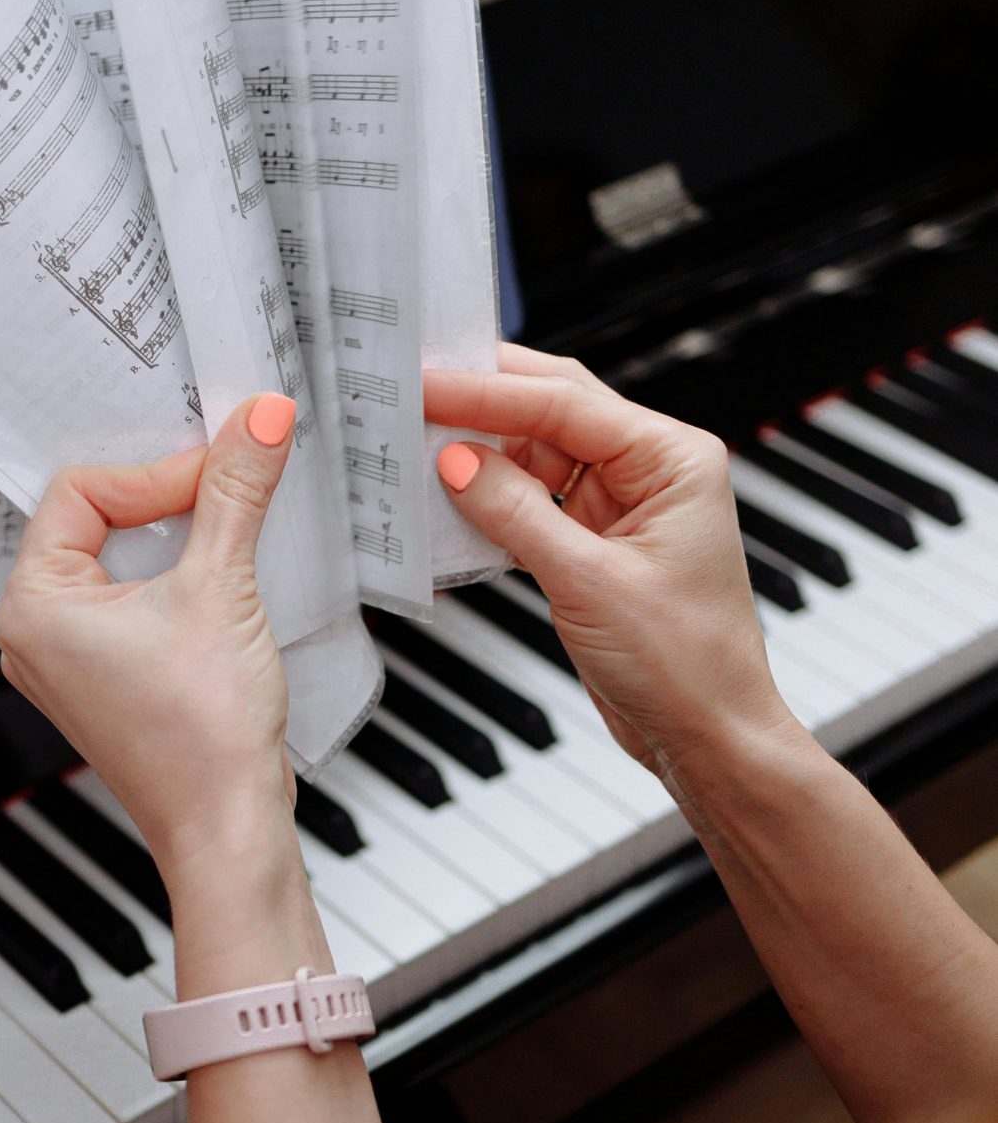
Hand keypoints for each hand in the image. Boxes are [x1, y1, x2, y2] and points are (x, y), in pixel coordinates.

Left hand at [0, 394, 298, 889]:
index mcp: (33, 604)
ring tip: (228, 528)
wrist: (227, 827)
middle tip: (225, 484)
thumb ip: (235, 492)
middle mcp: (35, 631)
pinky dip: (175, 578)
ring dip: (176, 537)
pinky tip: (221, 577)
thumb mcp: (222, 586)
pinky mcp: (107, 676)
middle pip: (96, 519)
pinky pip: (131, 600)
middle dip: (165, 500)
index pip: (82, 490)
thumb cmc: (201, 737)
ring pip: (117, 559)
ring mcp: (68, 659)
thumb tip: (259, 420)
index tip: (216, 473)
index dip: (154, 474)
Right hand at [421, 344, 798, 784]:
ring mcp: (620, 507)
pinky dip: (489, 502)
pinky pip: (530, 503)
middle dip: (482, 401)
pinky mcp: (592, 545)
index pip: (565, 402)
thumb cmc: (688, 666)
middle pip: (551, 410)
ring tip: (416, 445)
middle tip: (412, 390)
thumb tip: (457, 460)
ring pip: (534, 455)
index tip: (426, 384)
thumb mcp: (590, 582)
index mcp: (672, 459)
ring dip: (479, 455)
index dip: (486, 390)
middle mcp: (650, 471)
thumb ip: (516, 513)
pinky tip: (448, 501)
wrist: (709, 738)